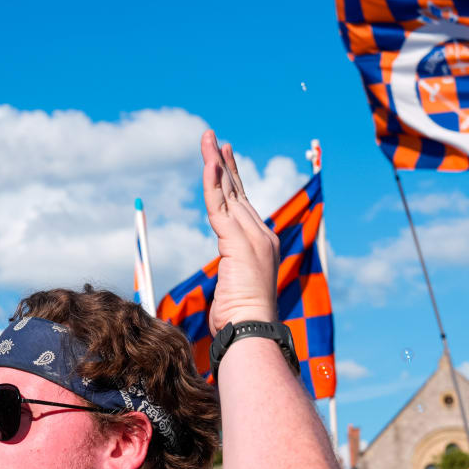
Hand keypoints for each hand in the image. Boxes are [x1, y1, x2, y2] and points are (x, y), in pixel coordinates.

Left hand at [200, 130, 279, 334]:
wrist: (251, 329)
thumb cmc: (241, 320)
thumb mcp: (234, 290)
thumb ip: (231, 275)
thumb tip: (227, 282)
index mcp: (261, 244)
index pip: (243, 206)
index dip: (231, 183)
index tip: (222, 162)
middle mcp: (260, 234)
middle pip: (237, 192)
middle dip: (224, 164)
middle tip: (214, 139)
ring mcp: (252, 235)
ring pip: (228, 192)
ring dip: (216, 163)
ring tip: (208, 139)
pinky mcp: (238, 240)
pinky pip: (220, 204)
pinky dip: (212, 182)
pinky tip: (208, 163)